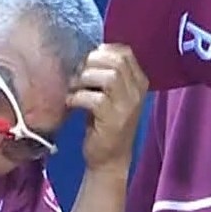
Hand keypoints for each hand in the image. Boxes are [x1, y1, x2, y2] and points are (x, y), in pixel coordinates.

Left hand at [66, 44, 147, 172]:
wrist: (109, 160)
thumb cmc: (105, 125)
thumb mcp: (110, 97)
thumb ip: (106, 76)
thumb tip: (86, 55)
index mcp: (139, 82)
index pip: (125, 53)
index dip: (102, 52)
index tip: (87, 63)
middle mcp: (137, 91)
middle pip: (116, 61)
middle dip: (90, 64)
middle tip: (77, 77)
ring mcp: (127, 106)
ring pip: (108, 77)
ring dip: (84, 80)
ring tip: (74, 89)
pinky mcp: (113, 119)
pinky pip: (94, 98)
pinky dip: (78, 97)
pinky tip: (71, 103)